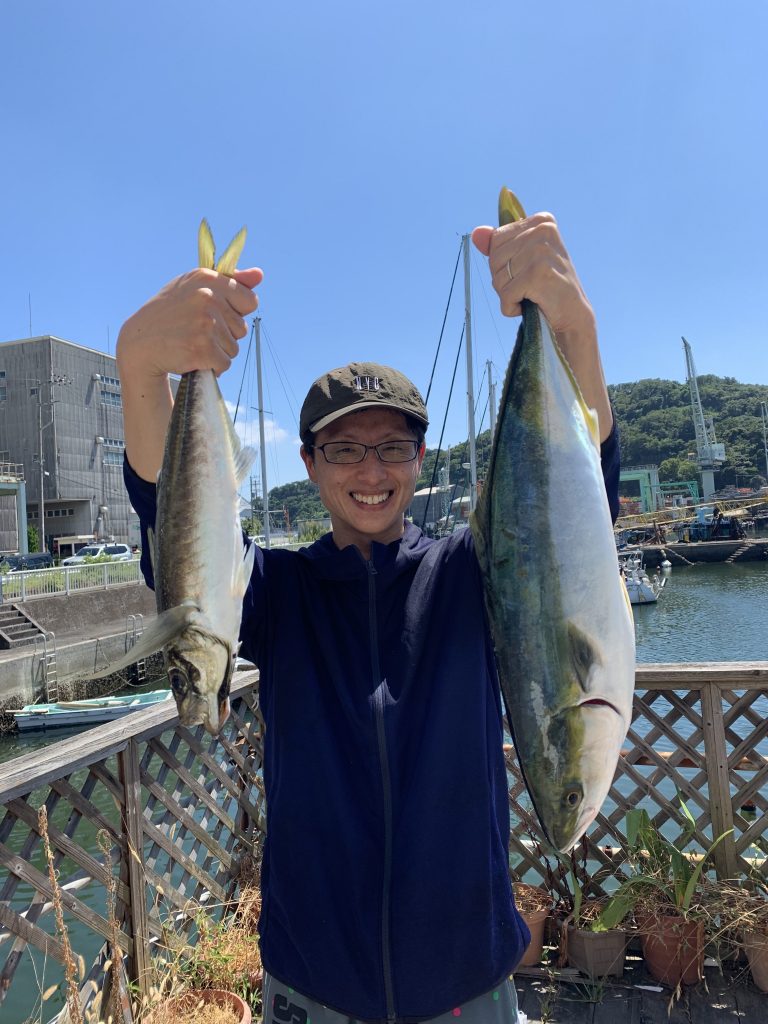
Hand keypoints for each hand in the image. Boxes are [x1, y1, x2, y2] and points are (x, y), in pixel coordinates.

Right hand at [117, 266, 262, 379]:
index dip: (236, 313)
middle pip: (242, 328)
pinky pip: (224, 364)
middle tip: (196, 331)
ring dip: (217, 352)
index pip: (250, 301)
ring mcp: (205, 323)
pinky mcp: (202, 348)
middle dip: (224, 335)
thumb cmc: (170, 314)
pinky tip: (192, 357)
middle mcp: (207, 297)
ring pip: (234, 348)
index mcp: (207, 278)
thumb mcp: (195, 289)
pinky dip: (212, 367)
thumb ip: (231, 281)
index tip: (215, 315)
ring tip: (192, 343)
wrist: (140, 344)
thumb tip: (260, 274)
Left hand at [471, 214, 592, 334]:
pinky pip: (506, 294)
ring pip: (499, 278)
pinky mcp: (538, 273)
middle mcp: (542, 230)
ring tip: (530, 295)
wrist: (572, 314)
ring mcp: (541, 251)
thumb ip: (499, 245)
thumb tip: (476, 233)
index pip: (496, 240)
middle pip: (494, 258)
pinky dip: (511, 307)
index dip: (502, 264)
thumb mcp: (522, 260)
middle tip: (527, 287)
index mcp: (541, 221)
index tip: (524, 271)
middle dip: (503, 280)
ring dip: (508, 295)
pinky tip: (530, 305)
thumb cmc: (546, 286)